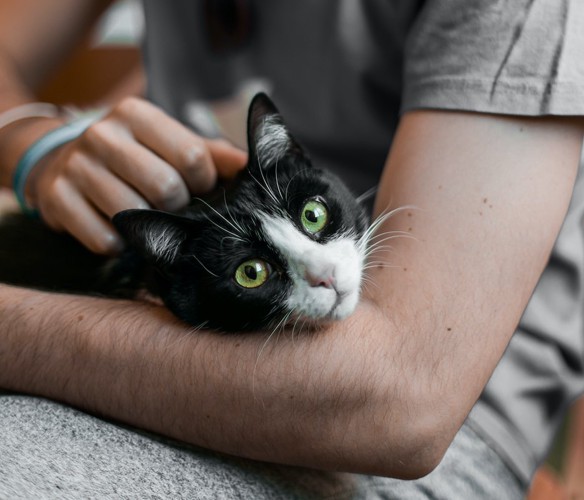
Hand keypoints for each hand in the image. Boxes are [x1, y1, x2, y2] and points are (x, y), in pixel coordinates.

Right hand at [27, 97, 247, 253]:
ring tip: (147, 218)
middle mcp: (102, 134)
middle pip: (166, 188)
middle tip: (173, 208)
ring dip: (150, 228)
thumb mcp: (171, 145)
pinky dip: (119, 244)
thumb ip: (213, 155)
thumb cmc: (135, 156)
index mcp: (137, 114)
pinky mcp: (56, 197)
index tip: (199, 189)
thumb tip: (254, 167)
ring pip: (134, 215)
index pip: (192, 156)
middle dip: (179, 208)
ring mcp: (75, 165)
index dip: (204, 183)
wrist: (63, 161)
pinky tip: (119, 231)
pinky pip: (104, 239)